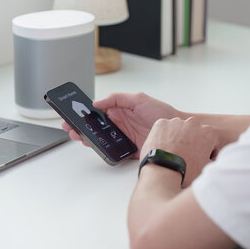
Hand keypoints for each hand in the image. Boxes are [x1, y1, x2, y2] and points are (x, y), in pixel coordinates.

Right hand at [61, 92, 180, 157]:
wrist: (178, 132)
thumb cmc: (162, 112)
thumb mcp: (138, 98)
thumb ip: (117, 98)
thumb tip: (98, 103)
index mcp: (120, 110)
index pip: (97, 111)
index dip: (84, 113)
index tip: (73, 115)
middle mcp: (119, 124)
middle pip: (95, 126)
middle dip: (82, 127)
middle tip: (71, 128)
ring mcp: (123, 137)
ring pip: (101, 139)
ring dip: (89, 138)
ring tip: (79, 137)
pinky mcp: (128, 150)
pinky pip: (112, 150)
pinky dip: (103, 150)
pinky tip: (96, 147)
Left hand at [139, 117, 217, 186]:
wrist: (163, 172)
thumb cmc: (187, 172)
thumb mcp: (208, 168)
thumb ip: (213, 159)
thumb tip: (214, 158)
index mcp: (208, 132)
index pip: (210, 139)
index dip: (206, 150)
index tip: (200, 158)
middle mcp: (193, 123)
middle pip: (194, 131)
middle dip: (192, 140)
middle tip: (185, 155)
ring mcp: (176, 121)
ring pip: (178, 128)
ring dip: (177, 136)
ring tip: (172, 152)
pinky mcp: (161, 123)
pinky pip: (164, 127)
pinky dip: (163, 135)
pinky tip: (163, 147)